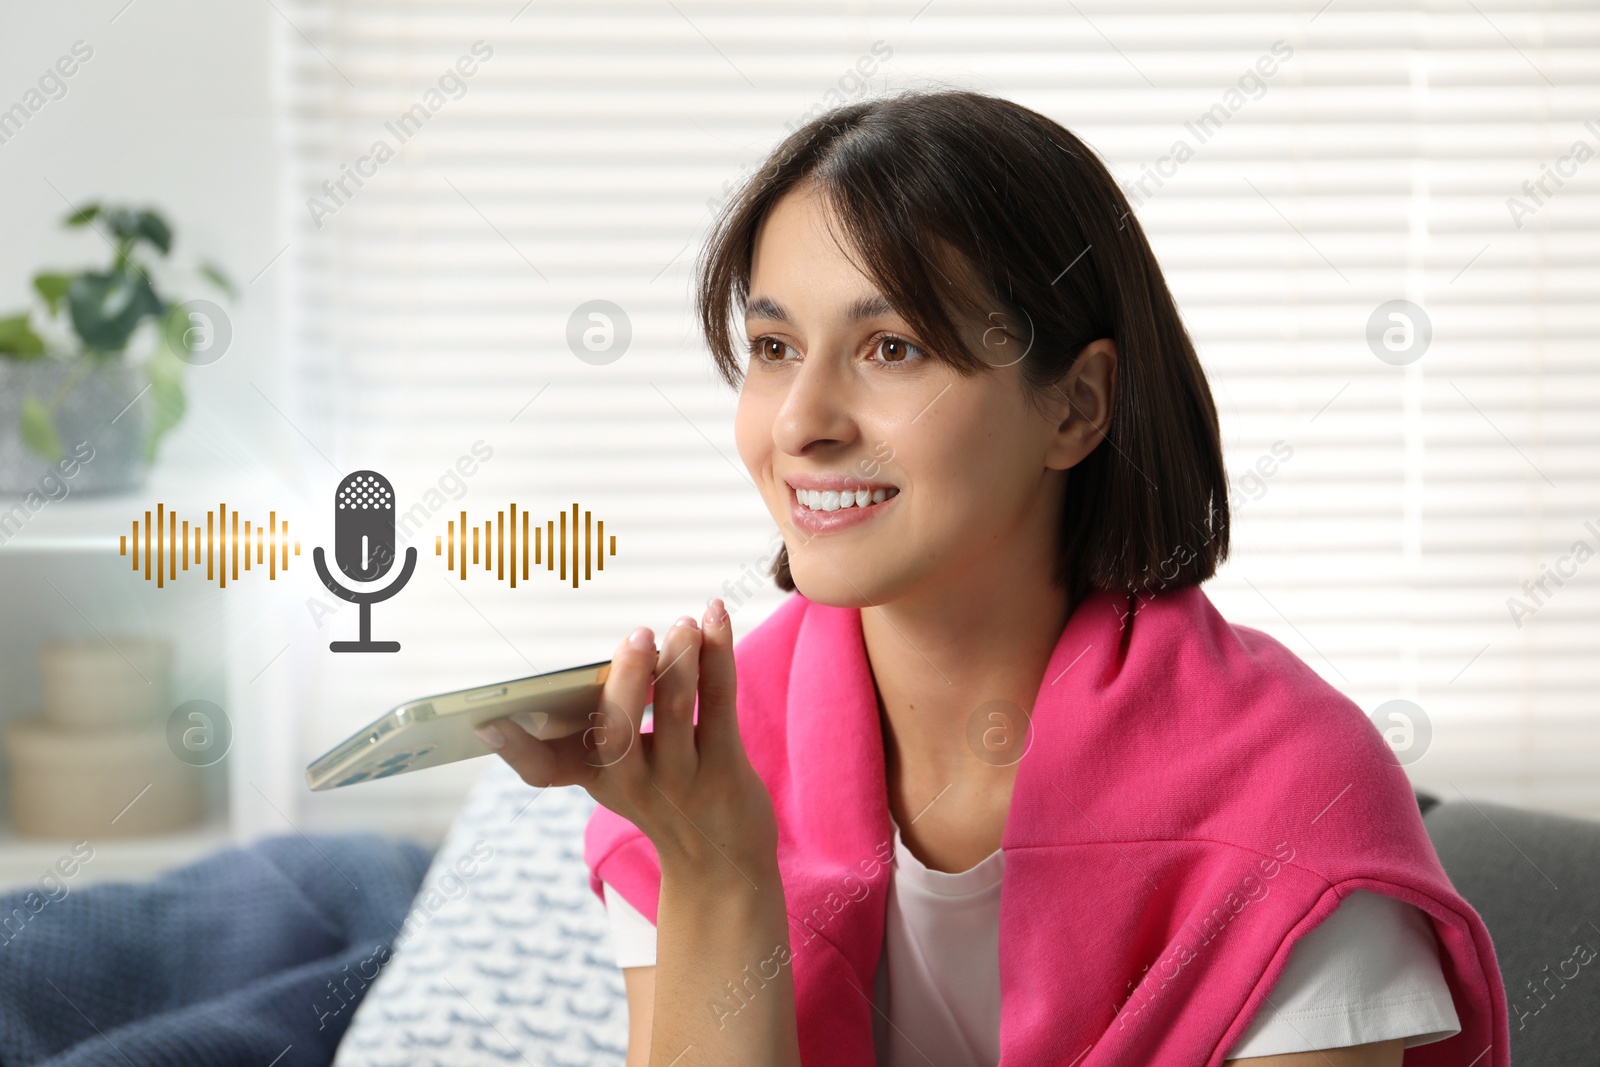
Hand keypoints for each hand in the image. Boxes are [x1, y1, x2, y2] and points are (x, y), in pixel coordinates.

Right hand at [476, 597, 779, 880]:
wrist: (720, 861)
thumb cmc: (659, 799)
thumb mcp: (611, 779)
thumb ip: (574, 741)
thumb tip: (519, 700)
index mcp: (597, 777)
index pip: (545, 771)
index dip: (515, 749)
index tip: (486, 724)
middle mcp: (634, 783)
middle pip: (619, 734)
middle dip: (626, 679)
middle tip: (637, 634)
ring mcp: (683, 779)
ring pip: (679, 711)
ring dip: (682, 659)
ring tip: (683, 622)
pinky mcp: (727, 770)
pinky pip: (720, 702)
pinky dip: (718, 654)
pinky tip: (716, 616)